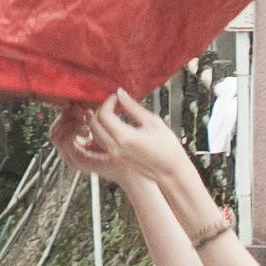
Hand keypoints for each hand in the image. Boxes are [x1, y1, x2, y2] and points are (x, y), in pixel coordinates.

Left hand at [68, 93, 217, 232]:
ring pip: (95, 133)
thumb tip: (121, 94)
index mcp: (124, 137)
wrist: (171, 171)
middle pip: (93, 124)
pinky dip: (104, 131)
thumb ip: (133, 107)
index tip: (117, 97)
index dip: (108, 102)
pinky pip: (102, 142)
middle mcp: (115, 147)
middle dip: (100, 110)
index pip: (103, 114)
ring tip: (115, 113)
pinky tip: (117, 125)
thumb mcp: (152, 122)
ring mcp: (114, 154)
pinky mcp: (116, 158)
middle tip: (114, 104)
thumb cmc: (167, 148)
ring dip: (100, 121)